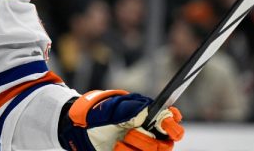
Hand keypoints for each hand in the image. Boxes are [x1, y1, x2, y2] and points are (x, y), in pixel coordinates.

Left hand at [59, 90, 183, 150]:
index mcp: (149, 121)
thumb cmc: (99, 114)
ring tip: (118, 143)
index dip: (173, 127)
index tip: (167, 126)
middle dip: (146, 141)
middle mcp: (149, 137)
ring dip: (134, 150)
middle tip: (130, 134)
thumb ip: (133, 110)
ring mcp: (139, 149)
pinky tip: (116, 149)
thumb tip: (151, 112)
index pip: (172, 126)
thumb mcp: (114, 108)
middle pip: (164, 146)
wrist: (80, 128)